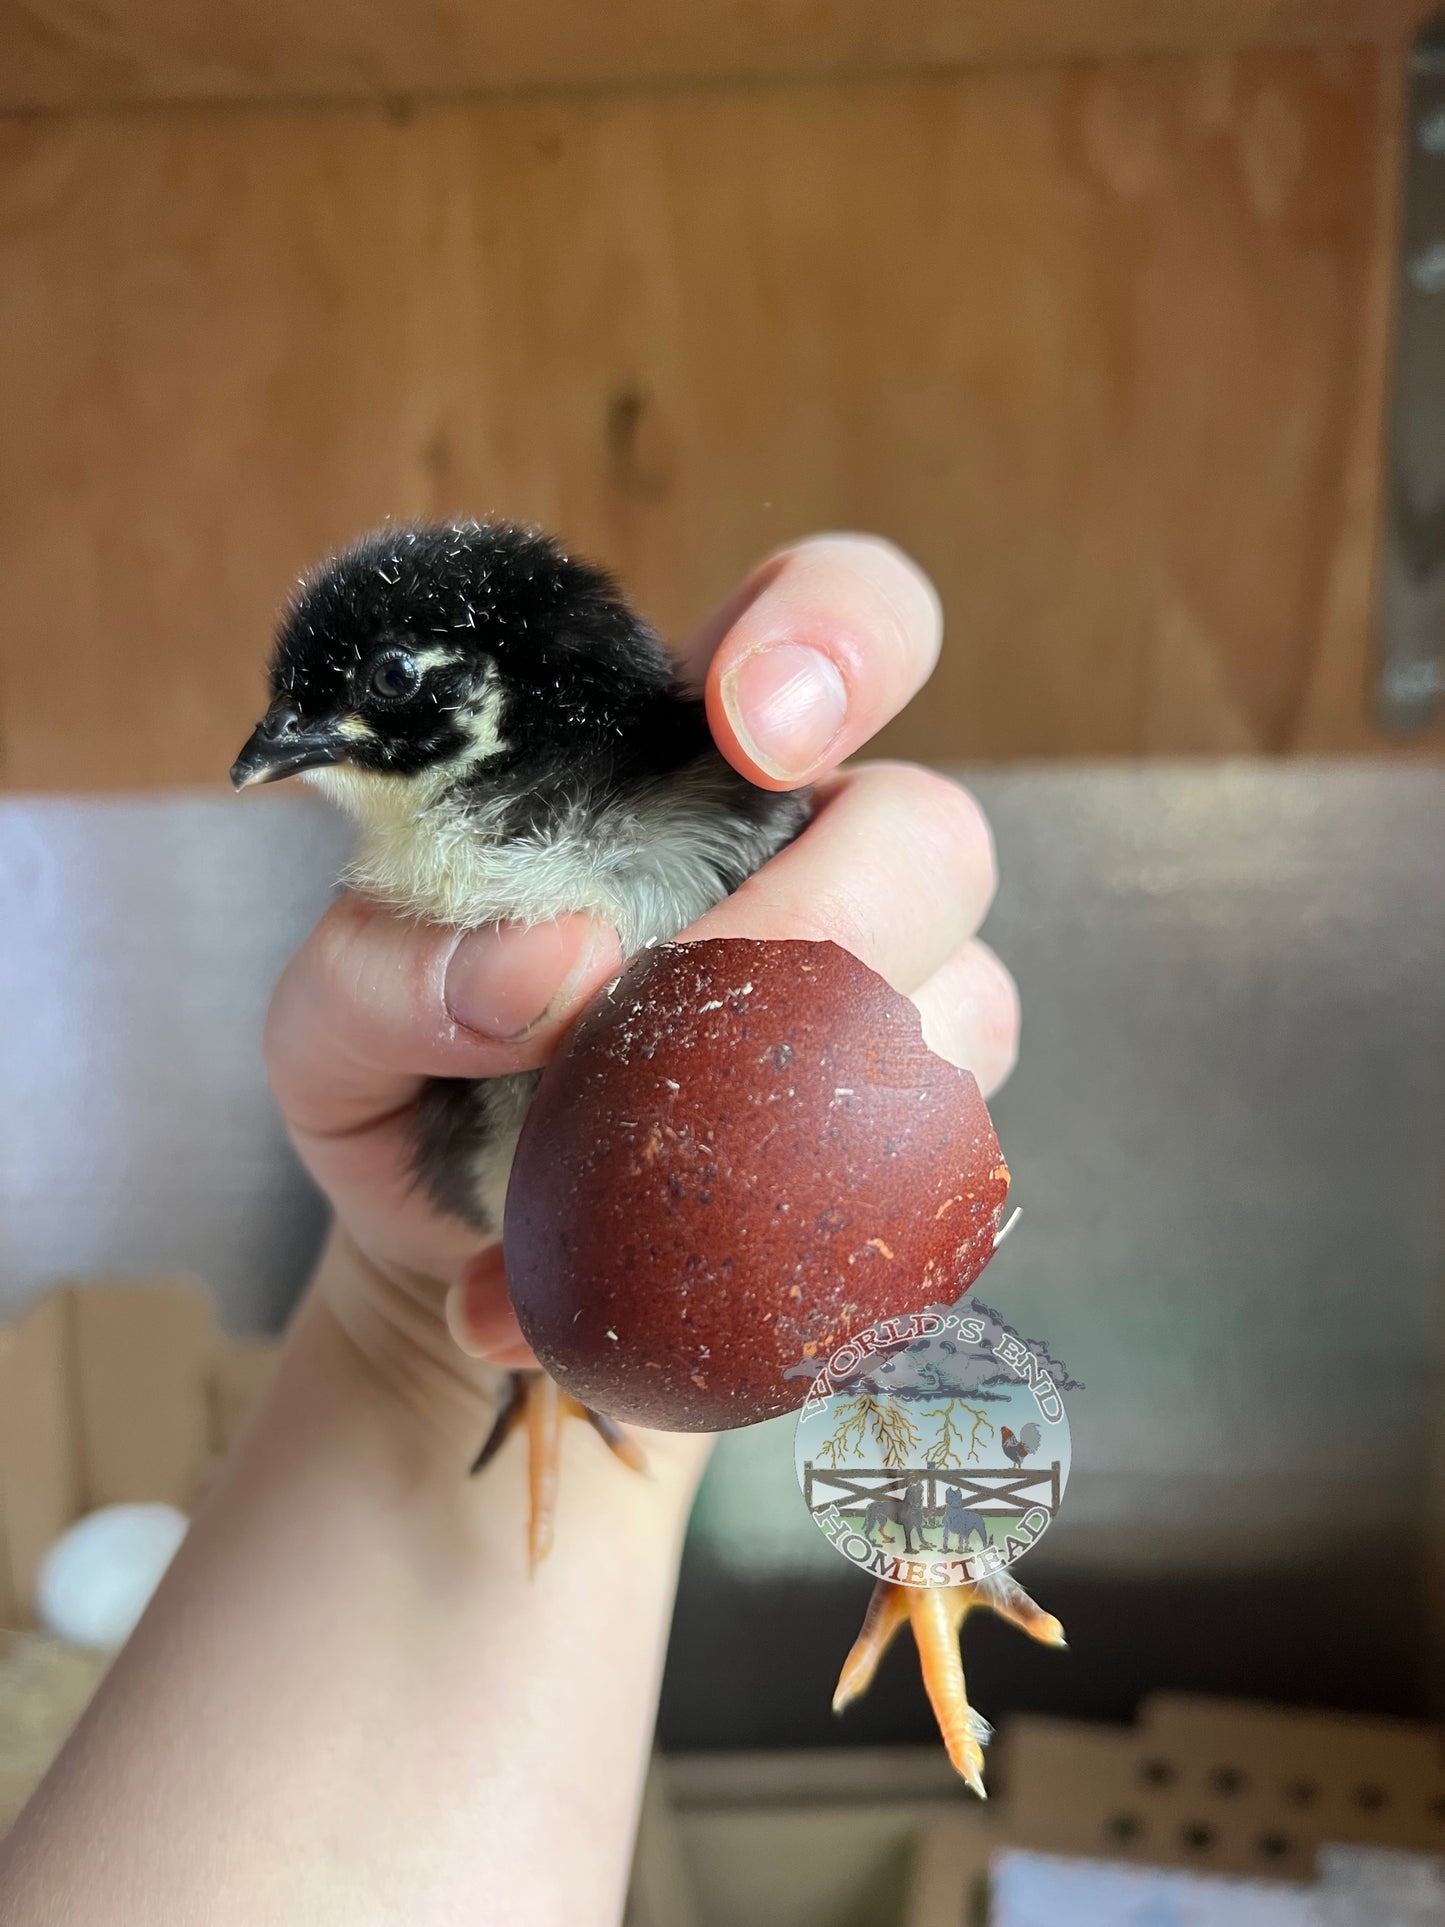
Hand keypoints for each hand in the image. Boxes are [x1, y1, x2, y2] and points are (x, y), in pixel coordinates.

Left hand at [263, 535, 1018, 1454]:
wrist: (448, 1256)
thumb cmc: (409, 1080)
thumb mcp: (331, 1019)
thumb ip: (389, 968)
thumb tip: (547, 966)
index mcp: (693, 769)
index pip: (838, 619)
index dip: (838, 639)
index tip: (755, 731)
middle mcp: (816, 868)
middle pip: (935, 836)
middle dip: (837, 924)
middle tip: (682, 1021)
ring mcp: (881, 1015)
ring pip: (965, 1018)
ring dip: (794, 1124)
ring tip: (593, 1218)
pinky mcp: (897, 1159)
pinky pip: (928, 1192)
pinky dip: (781, 1258)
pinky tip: (637, 1300)